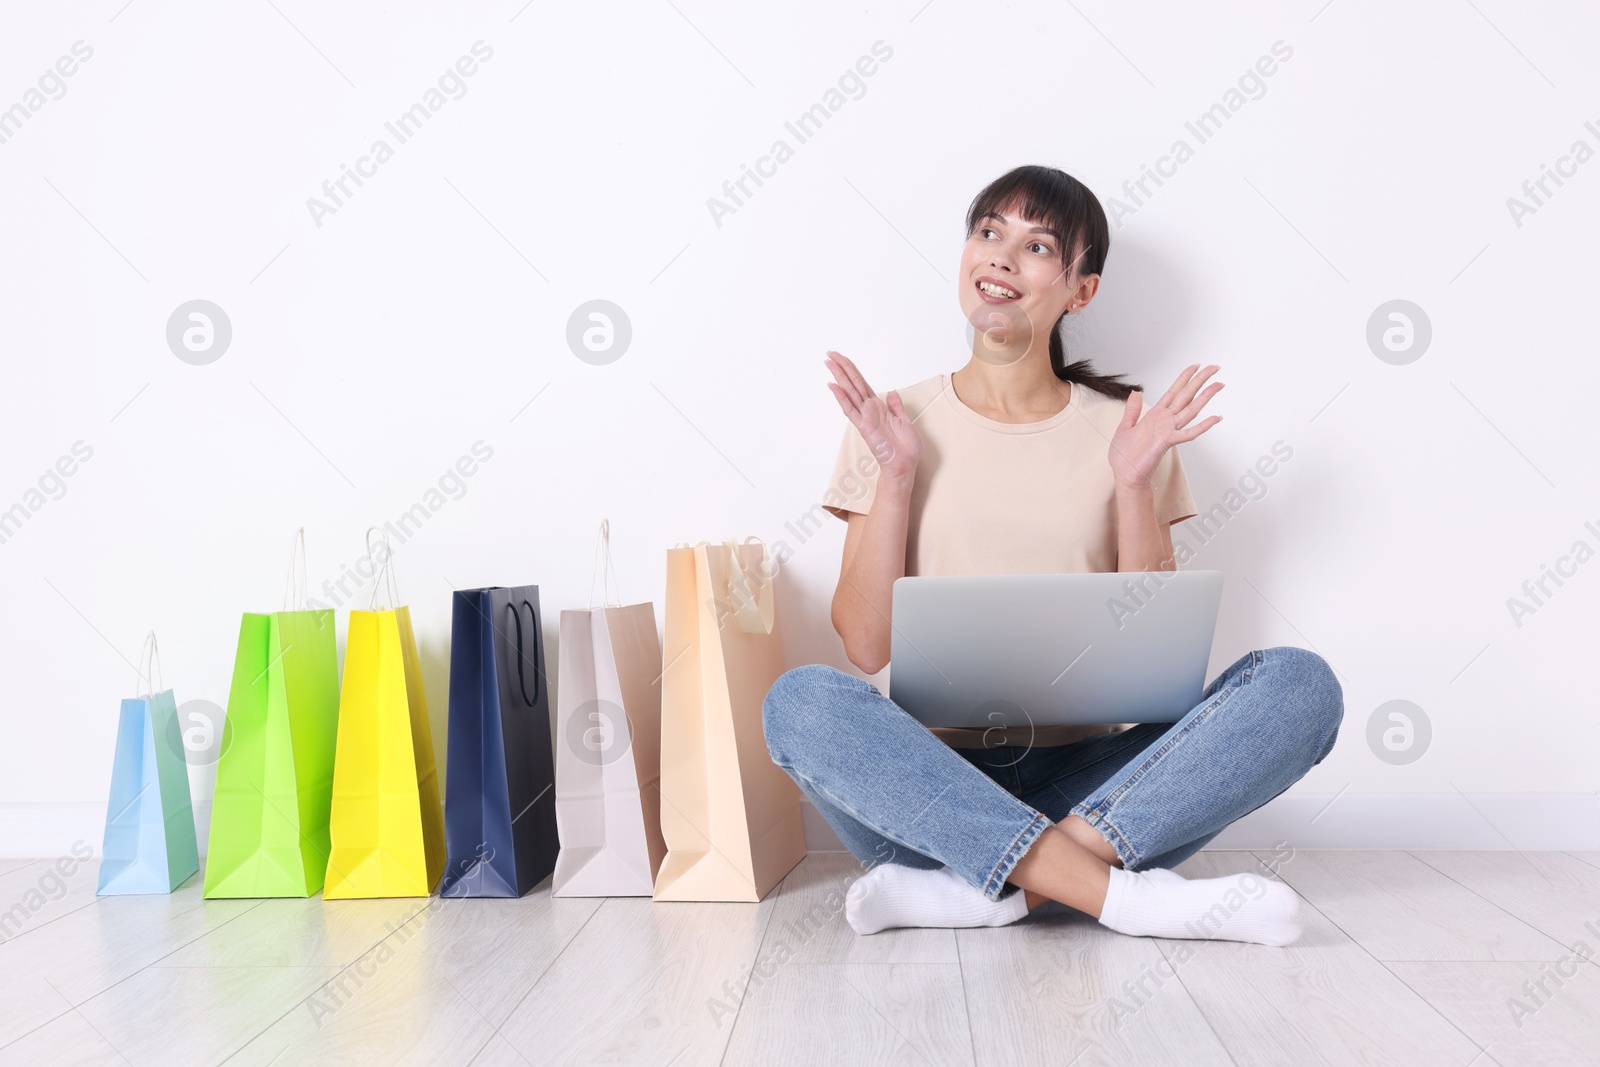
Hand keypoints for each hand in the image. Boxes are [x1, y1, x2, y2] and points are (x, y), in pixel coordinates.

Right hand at [824, 351, 921, 490]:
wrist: (905, 465)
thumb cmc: (905, 448)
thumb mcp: (904, 421)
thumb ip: (896, 406)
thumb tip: (892, 392)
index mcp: (878, 407)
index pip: (862, 383)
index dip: (852, 370)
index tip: (842, 358)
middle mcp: (869, 410)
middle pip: (852, 383)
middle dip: (841, 367)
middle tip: (829, 354)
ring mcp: (864, 417)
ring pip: (849, 392)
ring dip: (838, 377)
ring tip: (828, 363)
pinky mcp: (864, 427)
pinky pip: (850, 410)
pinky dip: (842, 398)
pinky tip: (833, 386)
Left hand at [1109, 364, 1222, 490]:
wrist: (1125, 475)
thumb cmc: (1125, 456)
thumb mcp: (1125, 427)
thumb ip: (1132, 409)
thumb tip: (1136, 392)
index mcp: (1156, 415)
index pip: (1173, 392)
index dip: (1184, 378)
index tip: (1195, 366)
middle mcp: (1166, 421)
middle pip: (1186, 396)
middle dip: (1200, 381)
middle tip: (1215, 368)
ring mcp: (1169, 430)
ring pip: (1191, 410)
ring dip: (1205, 397)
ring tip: (1218, 385)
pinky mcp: (1168, 442)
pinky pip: (1188, 433)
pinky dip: (1203, 426)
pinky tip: (1215, 418)